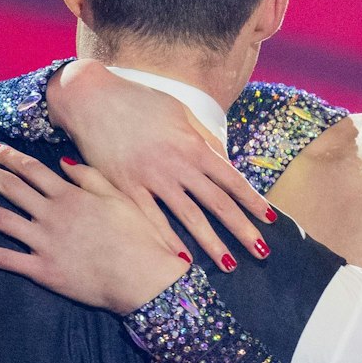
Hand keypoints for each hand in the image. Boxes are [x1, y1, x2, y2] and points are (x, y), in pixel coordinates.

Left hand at [0, 143, 191, 314]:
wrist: (145, 277)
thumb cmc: (140, 238)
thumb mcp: (120, 199)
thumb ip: (90, 179)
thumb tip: (64, 163)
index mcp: (71, 195)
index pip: (32, 169)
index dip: (9, 158)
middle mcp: (52, 213)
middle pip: (8, 187)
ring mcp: (44, 241)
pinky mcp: (42, 270)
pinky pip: (3, 258)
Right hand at [49, 59, 276, 268]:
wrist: (92, 98)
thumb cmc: (139, 102)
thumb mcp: (179, 112)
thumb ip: (204, 138)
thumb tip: (226, 159)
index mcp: (193, 145)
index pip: (232, 179)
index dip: (253, 201)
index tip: (270, 220)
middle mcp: (177, 164)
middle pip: (218, 204)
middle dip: (242, 229)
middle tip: (262, 252)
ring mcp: (151, 179)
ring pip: (189, 217)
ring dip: (211, 243)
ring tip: (229, 264)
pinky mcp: (125, 188)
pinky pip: (151, 220)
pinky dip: (168, 241)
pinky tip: (182, 261)